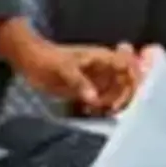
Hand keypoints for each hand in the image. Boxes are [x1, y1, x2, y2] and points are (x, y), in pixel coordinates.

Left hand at [5, 29, 139, 112]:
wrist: (32, 62)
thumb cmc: (49, 59)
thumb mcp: (64, 68)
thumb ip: (79, 82)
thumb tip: (94, 98)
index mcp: (103, 57)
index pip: (129, 64)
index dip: (133, 76)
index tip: (126, 91)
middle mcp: (104, 68)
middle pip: (127, 81)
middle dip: (123, 95)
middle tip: (110, 106)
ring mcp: (96, 79)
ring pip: (116, 92)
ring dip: (111, 103)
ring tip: (96, 108)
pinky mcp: (88, 90)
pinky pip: (102, 100)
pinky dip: (100, 107)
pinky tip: (88, 109)